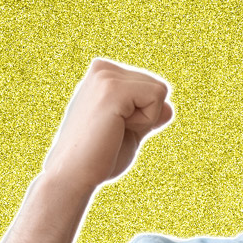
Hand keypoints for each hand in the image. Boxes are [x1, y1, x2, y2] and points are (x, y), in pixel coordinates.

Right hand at [40, 58, 174, 193]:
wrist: (74, 174)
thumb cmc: (99, 157)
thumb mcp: (130, 132)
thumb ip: (148, 117)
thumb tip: (169, 107)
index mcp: (103, 74)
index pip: (151, 87)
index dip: (144, 116)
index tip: (115, 129)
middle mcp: (102, 69)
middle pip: (158, 86)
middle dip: (147, 115)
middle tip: (115, 131)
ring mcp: (105, 75)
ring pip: (159, 90)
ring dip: (146, 119)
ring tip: (114, 129)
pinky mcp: (112, 87)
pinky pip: (157, 96)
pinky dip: (146, 120)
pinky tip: (117, 128)